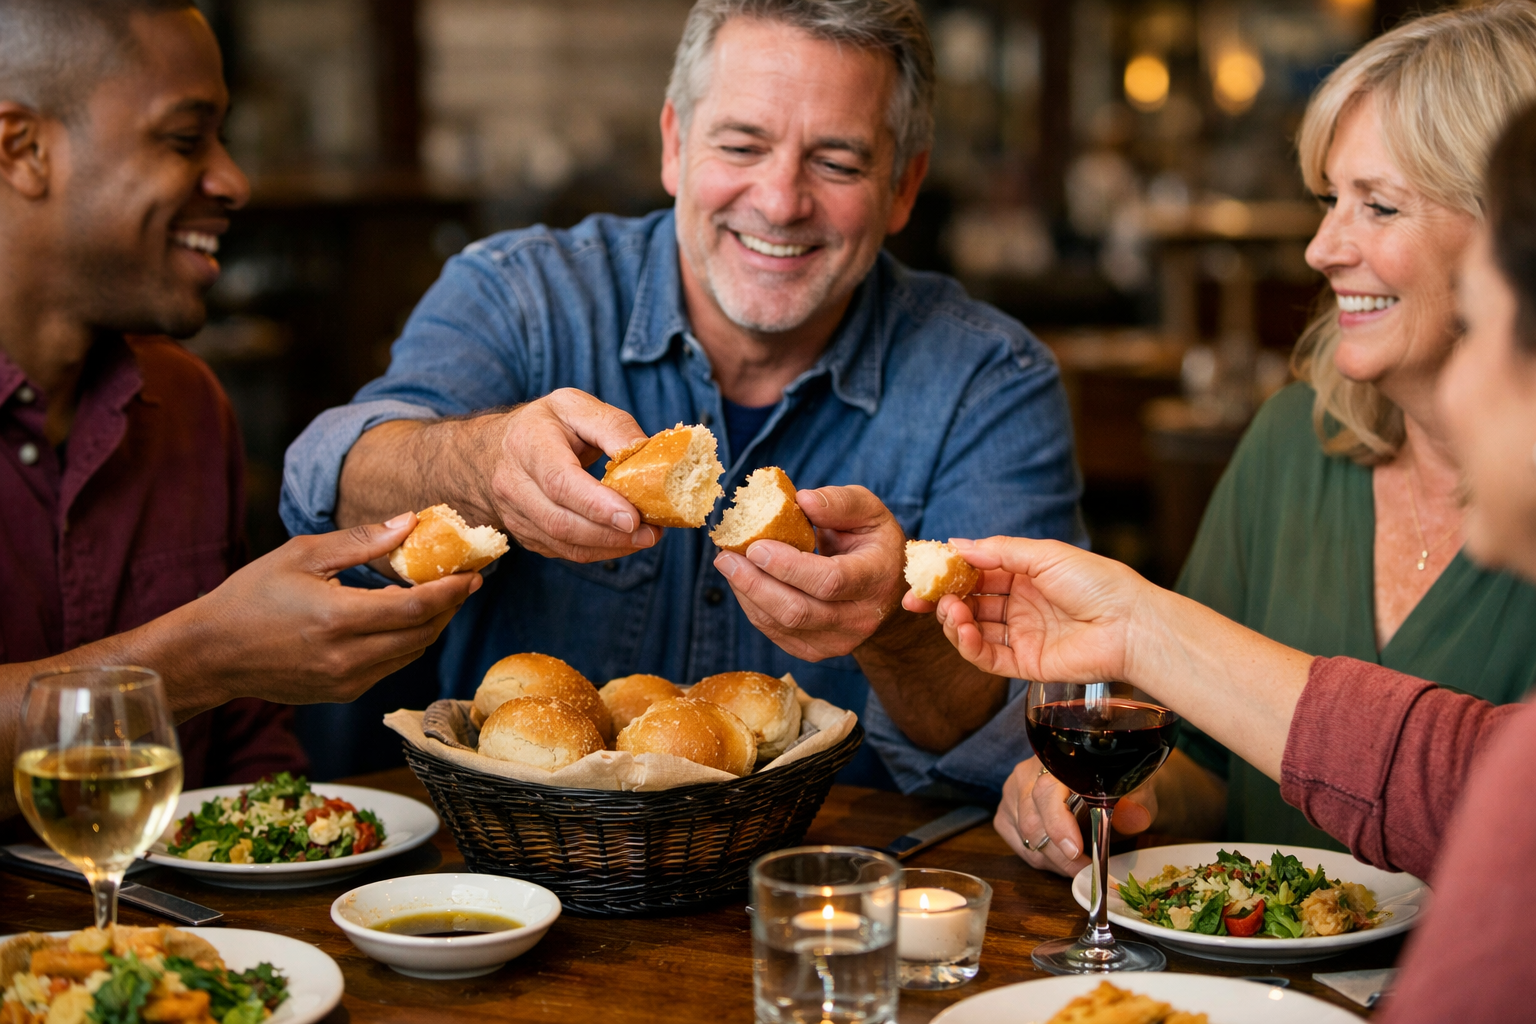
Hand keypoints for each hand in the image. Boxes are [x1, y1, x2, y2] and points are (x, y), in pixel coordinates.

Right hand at [179, 514, 480, 703]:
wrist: (211, 653)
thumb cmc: (251, 596)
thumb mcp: (302, 555)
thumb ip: (362, 541)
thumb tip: (410, 523)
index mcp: (337, 619)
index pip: (416, 609)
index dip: (451, 592)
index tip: (473, 573)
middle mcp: (347, 657)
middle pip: (423, 634)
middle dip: (450, 607)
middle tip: (464, 581)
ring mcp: (345, 681)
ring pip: (411, 654)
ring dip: (432, 626)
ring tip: (439, 596)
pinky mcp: (342, 693)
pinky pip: (391, 666)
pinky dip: (406, 643)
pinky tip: (401, 620)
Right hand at [482, 388, 658, 561]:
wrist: (492, 451)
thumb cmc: (542, 425)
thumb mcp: (575, 406)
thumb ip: (612, 426)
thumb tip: (646, 452)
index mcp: (527, 444)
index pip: (559, 482)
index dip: (596, 505)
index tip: (632, 517)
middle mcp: (513, 484)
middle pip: (561, 521)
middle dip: (610, 534)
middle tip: (651, 532)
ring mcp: (515, 515)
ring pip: (564, 543)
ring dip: (609, 547)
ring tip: (645, 537)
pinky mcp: (525, 535)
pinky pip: (564, 552)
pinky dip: (598, 551)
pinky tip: (623, 540)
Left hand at [714, 485, 906, 660]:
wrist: (885, 590)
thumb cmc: (872, 542)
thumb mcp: (870, 512)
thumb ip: (840, 503)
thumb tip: (802, 500)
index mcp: (876, 578)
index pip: (829, 581)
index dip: (788, 567)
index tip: (756, 546)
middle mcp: (860, 618)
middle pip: (799, 610)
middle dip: (756, 583)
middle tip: (726, 557)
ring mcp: (838, 641)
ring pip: (782, 625)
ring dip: (748, 594)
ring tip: (727, 565)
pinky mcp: (815, 651)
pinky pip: (775, 633)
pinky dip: (753, 607)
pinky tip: (741, 582)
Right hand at [913, 537, 1152, 685]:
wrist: (1130, 625)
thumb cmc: (1097, 583)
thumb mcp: (1044, 554)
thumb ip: (998, 550)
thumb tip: (954, 544)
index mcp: (1026, 575)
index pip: (977, 572)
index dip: (949, 572)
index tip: (921, 570)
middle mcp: (1021, 605)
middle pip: (970, 602)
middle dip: (942, 599)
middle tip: (918, 597)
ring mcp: (1022, 635)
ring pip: (973, 630)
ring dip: (954, 620)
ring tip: (949, 611)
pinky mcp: (1025, 664)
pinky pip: (987, 657)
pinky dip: (968, 645)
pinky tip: (962, 631)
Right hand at [995, 756, 1157, 876]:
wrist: (1101, 781)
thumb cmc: (1116, 785)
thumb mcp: (1135, 790)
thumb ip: (1137, 801)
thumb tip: (1135, 816)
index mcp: (1058, 761)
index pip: (1046, 792)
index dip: (1058, 824)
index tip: (1076, 851)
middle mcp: (1028, 773)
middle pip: (1032, 821)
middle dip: (1060, 855)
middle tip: (1086, 871)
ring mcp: (1012, 793)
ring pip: (1026, 838)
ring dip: (1053, 860)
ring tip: (1079, 865)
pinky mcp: (1006, 813)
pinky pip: (1018, 845)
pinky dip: (1041, 859)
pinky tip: (1060, 858)